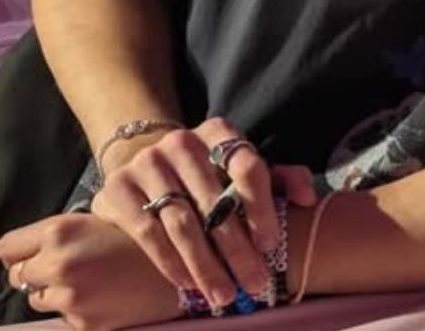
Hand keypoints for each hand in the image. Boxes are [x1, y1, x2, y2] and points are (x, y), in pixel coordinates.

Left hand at [0, 213, 181, 330]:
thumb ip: (64, 231)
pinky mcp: (84, 322)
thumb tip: (33, 246)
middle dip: (37, 273)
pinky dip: (80, 310)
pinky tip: (107, 296)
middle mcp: (59, 264)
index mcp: (60, 231)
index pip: (7, 248)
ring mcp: (71, 297)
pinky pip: (66, 317)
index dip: (20, 251)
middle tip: (68, 267)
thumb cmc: (149, 234)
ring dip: (57, 293)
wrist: (189, 264)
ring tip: (92, 281)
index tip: (35, 252)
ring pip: (39, 299)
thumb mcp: (104, 216)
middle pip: (18, 276)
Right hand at [89, 117, 315, 309]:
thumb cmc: (208, 173)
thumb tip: (307, 199)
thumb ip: (281, 178)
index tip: (270, 244)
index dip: (261, 207)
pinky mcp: (117, 188)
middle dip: (238, 250)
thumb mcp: (243, 169)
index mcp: (218, 131)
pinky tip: (187, 284)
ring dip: (205, 264)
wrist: (142, 162)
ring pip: (182, 222)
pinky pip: (148, 232)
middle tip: (255, 283)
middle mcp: (181, 142)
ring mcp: (146, 163)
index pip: (246, 167)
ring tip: (223, 294)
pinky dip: (170, 261)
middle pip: (215, 203)